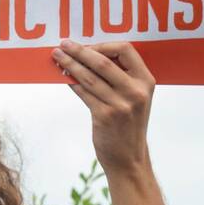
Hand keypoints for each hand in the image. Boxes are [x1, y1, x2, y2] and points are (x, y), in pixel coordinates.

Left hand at [52, 40, 154, 173]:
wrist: (129, 159)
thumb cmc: (129, 126)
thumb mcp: (136, 99)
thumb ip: (122, 77)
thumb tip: (90, 54)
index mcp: (146, 82)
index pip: (125, 50)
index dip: (104, 45)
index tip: (89, 46)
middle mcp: (135, 92)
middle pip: (102, 61)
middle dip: (79, 50)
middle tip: (64, 44)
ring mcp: (120, 105)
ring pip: (88, 76)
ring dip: (70, 64)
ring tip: (58, 57)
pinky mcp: (104, 116)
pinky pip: (83, 92)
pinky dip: (71, 82)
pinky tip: (64, 77)